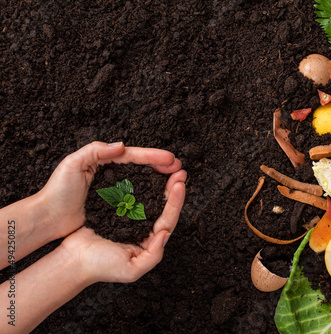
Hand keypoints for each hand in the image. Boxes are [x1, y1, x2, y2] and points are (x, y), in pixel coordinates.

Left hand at [34, 141, 184, 240]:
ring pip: (143, 181)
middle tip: (180, 169)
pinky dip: (151, 195)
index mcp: (104, 161)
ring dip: (160, 180)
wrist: (47, 218)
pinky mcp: (114, 206)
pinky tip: (161, 197)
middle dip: (163, 167)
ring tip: (176, 180)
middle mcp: (112, 173)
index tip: (171, 159)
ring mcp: (114, 190)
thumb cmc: (56, 191)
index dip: (154, 156)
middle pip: (143, 167)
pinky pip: (137, 197)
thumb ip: (95, 150)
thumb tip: (121, 145)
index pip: (134, 156)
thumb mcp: (72, 164)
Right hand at [59, 167, 184, 282]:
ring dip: (159, 182)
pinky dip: (139, 182)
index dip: (175, 202)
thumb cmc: (100, 267)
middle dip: (172, 187)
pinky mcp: (115, 207)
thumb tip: (165, 234)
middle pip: (163, 205)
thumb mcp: (131, 269)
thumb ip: (152, 256)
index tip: (180, 185)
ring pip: (149, 196)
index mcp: (149, 240)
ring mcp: (129, 216)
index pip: (168, 219)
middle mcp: (142, 227)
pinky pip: (130, 192)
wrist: (73, 261)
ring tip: (167, 167)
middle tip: (180, 171)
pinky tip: (145, 171)